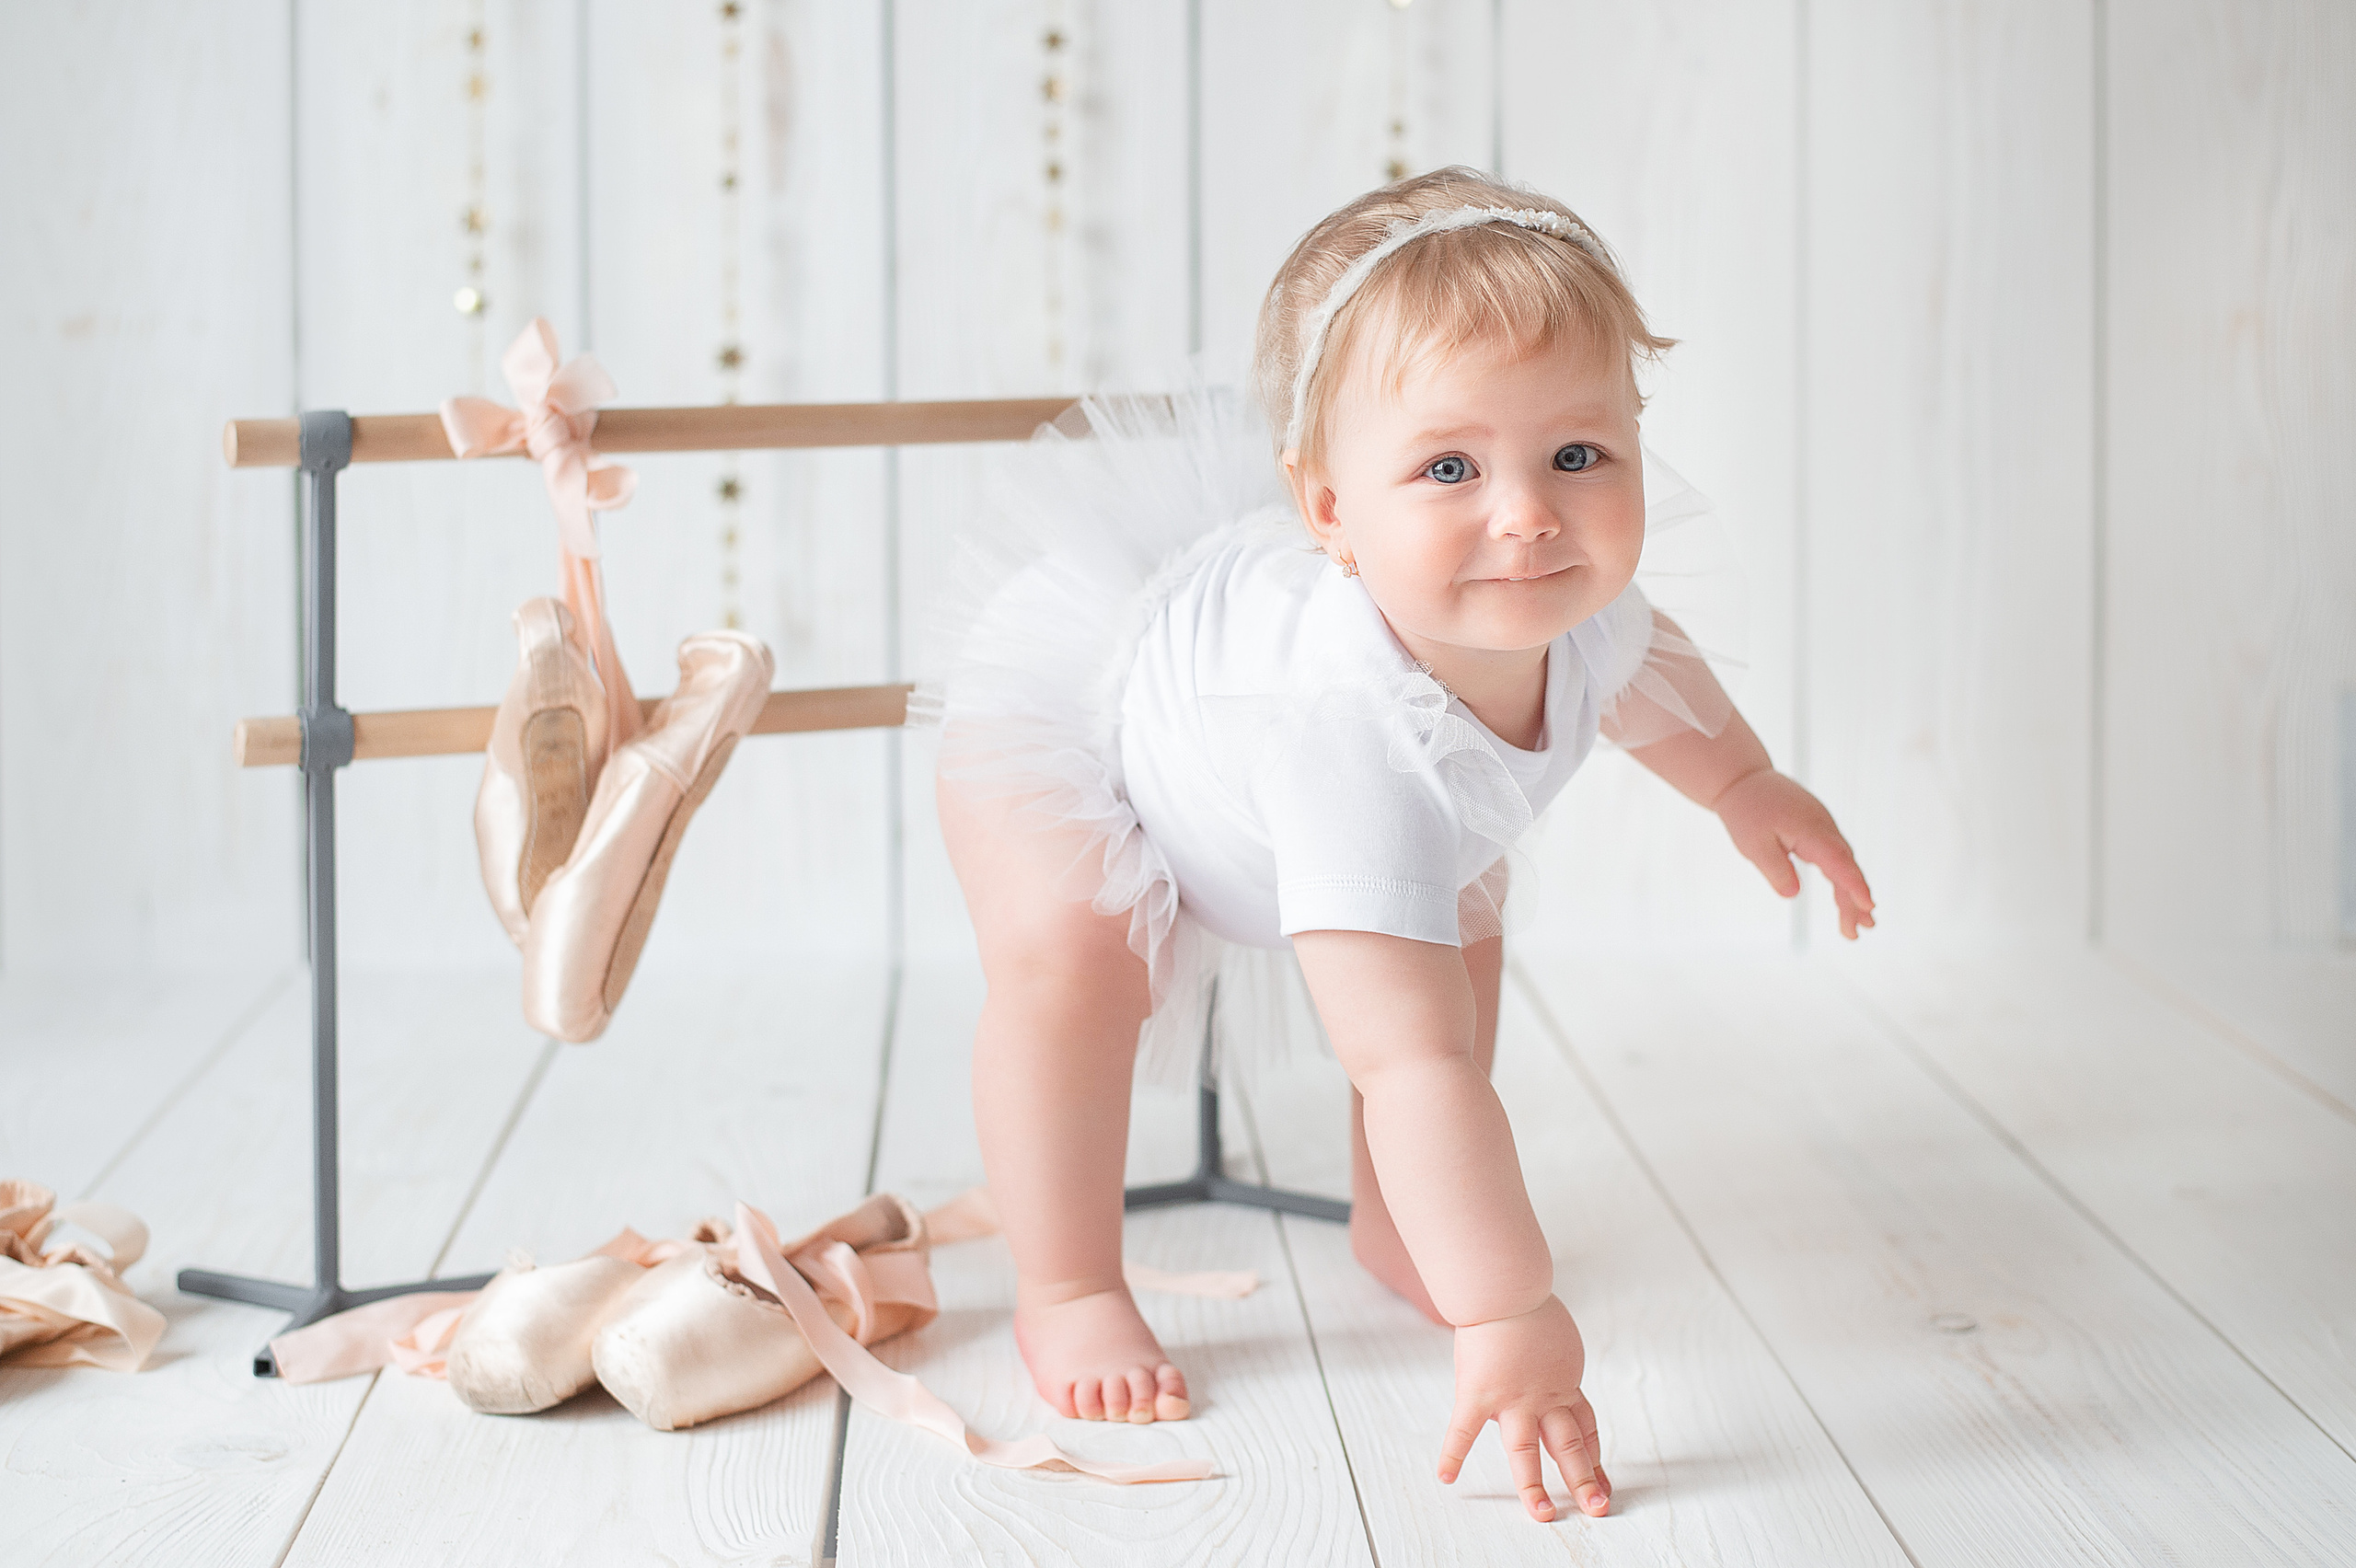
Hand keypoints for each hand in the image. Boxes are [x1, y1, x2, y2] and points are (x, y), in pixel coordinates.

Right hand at [1439, 1295, 1608, 1521]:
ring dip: (1535, 1485)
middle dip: (1584, 1481)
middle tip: (1598, 1508)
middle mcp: (1544, 1397)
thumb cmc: (1527, 1303)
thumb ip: (1551, 1361)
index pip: (1584, 1428)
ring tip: (1544, 1514)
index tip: (1602, 1481)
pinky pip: (1465, 1430)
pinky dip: (1453, 1453)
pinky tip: (1446, 1476)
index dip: (1594, 1457)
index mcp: (1563, 1384)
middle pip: (1569, 1446)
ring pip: (1527, 1451)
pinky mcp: (1479, 1393)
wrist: (1506, 1289)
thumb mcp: (1555, 1338)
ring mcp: (1512, 1398)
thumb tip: (1540, 1370)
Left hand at [1713, 768, 1876, 937]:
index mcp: (1810, 830)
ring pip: (1844, 864)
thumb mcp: (1752, 844)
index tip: (1868, 906)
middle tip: (1858, 933)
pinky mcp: (1819, 831)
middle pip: (1846, 868)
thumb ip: (1774, 868)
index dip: (1854, 885)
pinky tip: (1845, 900)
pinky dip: (1842, 879)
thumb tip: (1793, 895)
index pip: (1838, 862)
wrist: (1744, 780)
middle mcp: (1824, 828)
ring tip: (1859, 927)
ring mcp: (1824, 828)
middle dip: (1854, 902)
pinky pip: (1836, 857)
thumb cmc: (1746, 811)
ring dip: (1851, 894)